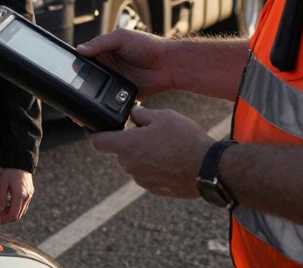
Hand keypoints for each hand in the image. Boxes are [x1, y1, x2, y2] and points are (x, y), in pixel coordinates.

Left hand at [0, 168, 34, 224]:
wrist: (20, 162)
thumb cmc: (9, 173)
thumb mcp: (2, 185)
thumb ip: (1, 200)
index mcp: (19, 195)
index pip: (14, 214)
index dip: (6, 220)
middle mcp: (27, 197)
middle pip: (18, 215)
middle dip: (9, 218)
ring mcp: (30, 196)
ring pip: (22, 211)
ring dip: (12, 213)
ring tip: (3, 209)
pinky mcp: (30, 193)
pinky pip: (24, 205)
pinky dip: (17, 208)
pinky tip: (9, 203)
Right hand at [76, 28, 175, 98]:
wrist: (169, 64)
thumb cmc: (148, 45)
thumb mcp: (122, 37)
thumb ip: (101, 42)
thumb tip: (80, 49)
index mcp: (105, 51)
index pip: (84, 57)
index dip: (76, 63)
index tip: (67, 69)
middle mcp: (108, 67)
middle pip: (87, 75)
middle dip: (80, 81)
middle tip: (72, 86)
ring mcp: (114, 81)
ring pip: (96, 90)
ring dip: (90, 93)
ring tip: (81, 99)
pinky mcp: (122, 94)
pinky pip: (109, 100)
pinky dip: (103, 102)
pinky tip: (97, 104)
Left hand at [88, 106, 213, 198]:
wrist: (209, 169)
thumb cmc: (186, 139)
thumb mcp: (164, 116)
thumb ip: (142, 114)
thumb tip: (133, 113)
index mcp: (128, 146)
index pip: (98, 142)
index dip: (93, 134)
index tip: (94, 129)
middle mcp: (130, 165)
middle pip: (121, 152)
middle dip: (131, 142)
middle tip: (152, 133)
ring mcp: (142, 179)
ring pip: (136, 163)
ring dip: (145, 155)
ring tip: (168, 147)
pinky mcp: (154, 189)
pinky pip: (148, 175)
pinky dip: (155, 167)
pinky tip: (173, 160)